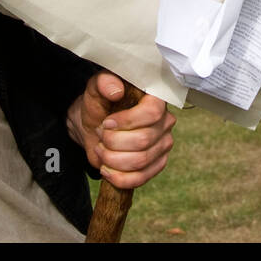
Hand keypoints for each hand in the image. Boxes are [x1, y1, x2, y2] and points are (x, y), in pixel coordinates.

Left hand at [67, 72, 174, 189]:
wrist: (95, 128)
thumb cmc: (99, 105)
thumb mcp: (95, 90)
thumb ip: (103, 83)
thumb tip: (116, 90)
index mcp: (155, 98)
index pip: (152, 113)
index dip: (127, 121)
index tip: (106, 123)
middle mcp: (165, 120)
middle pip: (143, 140)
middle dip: (113, 142)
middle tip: (100, 136)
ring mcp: (164, 144)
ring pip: (140, 161)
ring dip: (113, 159)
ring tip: (101, 150)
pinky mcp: (158, 164)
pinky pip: (142, 178)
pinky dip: (119, 177)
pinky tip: (107, 170)